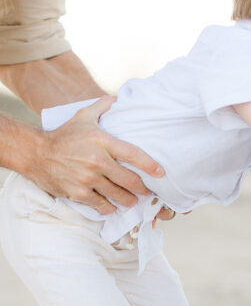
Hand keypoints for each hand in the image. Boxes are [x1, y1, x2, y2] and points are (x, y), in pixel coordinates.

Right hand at [27, 97, 164, 214]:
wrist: (35, 153)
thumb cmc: (63, 136)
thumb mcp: (83, 117)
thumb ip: (102, 106)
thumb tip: (117, 98)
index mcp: (101, 141)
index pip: (133, 154)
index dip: (150, 165)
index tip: (161, 172)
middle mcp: (96, 160)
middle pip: (129, 179)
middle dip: (142, 188)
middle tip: (148, 192)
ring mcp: (87, 178)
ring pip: (118, 195)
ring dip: (128, 200)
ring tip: (133, 201)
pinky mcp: (78, 192)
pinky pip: (101, 204)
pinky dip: (109, 207)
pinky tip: (113, 207)